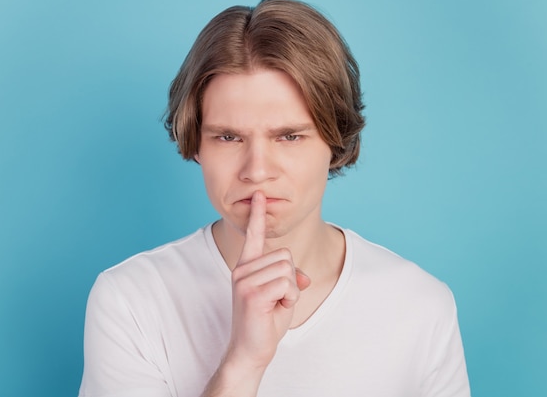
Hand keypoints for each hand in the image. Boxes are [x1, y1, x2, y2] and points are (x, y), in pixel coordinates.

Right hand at [227, 191, 309, 369]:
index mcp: (247, 267)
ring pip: (288, 269)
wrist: (250, 351)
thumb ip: (290, 279)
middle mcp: (242, 269)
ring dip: (290, 290)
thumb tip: (303, 277)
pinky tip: (274, 310)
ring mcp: (244, 280)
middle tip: (277, 299)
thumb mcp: (282, 295)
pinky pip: (287, 283)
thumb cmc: (265, 323)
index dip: (257, 215)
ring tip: (274, 305)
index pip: (253, 236)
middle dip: (291, 279)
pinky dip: (289, 298)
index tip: (259, 195)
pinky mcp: (252, 293)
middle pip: (285, 255)